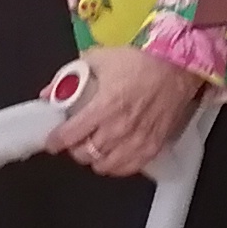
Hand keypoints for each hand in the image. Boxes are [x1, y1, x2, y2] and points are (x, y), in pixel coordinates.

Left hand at [50, 45, 202, 178]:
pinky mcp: (153, 146)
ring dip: (94, 159)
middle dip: (74, 149)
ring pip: (105, 165)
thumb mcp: (100, 59)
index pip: (70, 134)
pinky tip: (112, 158)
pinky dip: (116, 167)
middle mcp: (118, 128)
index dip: (56, 141)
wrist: (178, 66)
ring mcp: (137, 140)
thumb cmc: (140, 60)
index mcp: (104, 105)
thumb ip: (71, 76)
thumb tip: (49, 92)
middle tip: (74, 140)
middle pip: (85, 153)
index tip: (52, 141)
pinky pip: (129, 168)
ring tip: (92, 149)